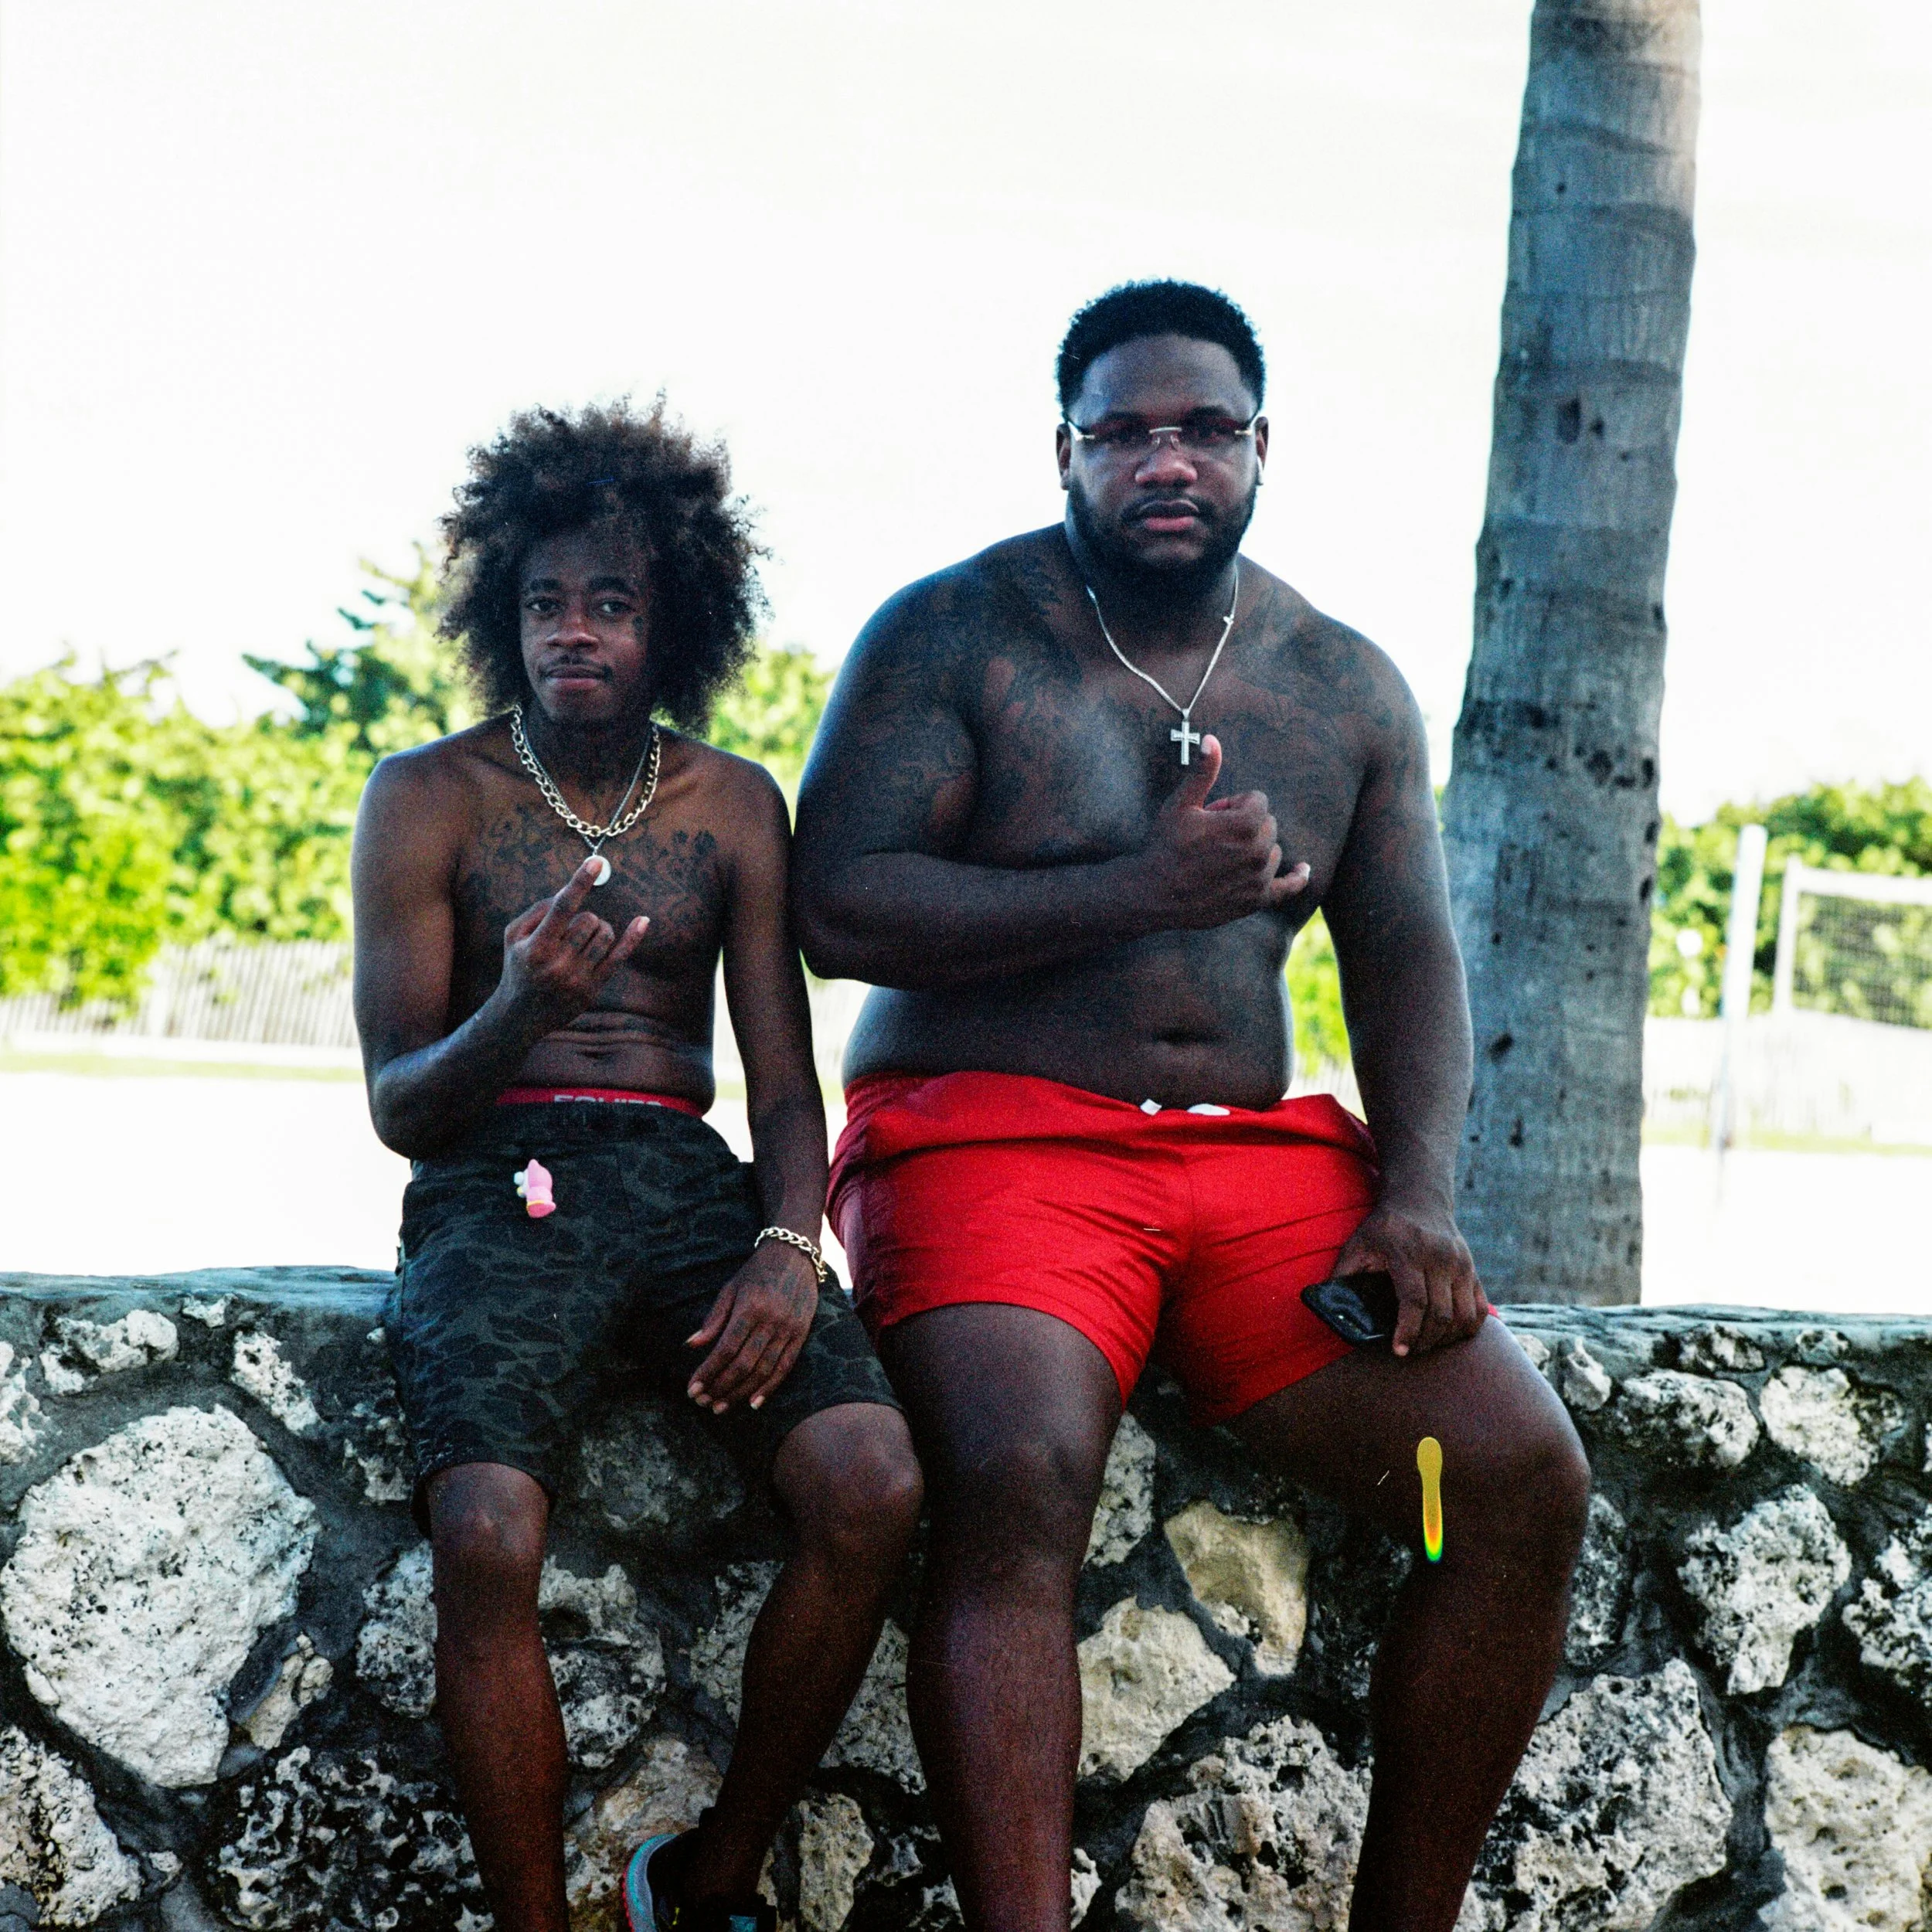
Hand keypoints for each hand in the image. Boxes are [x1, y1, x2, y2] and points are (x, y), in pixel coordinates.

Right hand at [500, 856, 649, 1025]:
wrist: (520, 1015)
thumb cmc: (518, 965)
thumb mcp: (514, 935)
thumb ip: (539, 909)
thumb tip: (571, 889)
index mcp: (536, 946)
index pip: (562, 908)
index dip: (580, 882)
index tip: (596, 861)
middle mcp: (558, 963)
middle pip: (588, 919)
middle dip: (584, 917)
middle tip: (572, 929)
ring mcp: (577, 978)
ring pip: (605, 934)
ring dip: (599, 927)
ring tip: (586, 936)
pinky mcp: (593, 988)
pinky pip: (618, 957)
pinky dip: (632, 937)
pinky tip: (643, 921)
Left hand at [684, 1239, 819, 1413]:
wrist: (795, 1255)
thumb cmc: (757, 1272)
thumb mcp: (730, 1288)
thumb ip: (713, 1319)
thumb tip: (690, 1345)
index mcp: (750, 1308)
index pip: (725, 1349)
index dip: (708, 1372)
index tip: (692, 1389)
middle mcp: (771, 1321)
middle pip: (743, 1364)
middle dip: (720, 1387)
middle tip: (703, 1403)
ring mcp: (788, 1329)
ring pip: (763, 1370)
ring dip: (740, 1393)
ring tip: (721, 1407)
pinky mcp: (801, 1334)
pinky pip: (785, 1367)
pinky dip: (769, 1387)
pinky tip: (753, 1403)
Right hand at [1133, 736, 1311, 929]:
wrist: (1152, 895)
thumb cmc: (1164, 846)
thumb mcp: (1180, 804)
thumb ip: (1203, 771)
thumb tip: (1211, 739)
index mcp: (1245, 824)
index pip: (1258, 800)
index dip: (1233, 804)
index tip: (1211, 814)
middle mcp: (1259, 851)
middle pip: (1267, 824)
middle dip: (1244, 824)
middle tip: (1213, 836)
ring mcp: (1259, 878)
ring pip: (1272, 851)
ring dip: (1255, 848)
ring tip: (1222, 856)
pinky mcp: (1256, 899)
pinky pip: (1287, 888)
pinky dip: (1297, 879)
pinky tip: (1303, 871)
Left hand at [1332, 1194, 1485, 1358]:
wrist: (1419, 1199)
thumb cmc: (1383, 1227)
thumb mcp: (1357, 1244)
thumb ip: (1343, 1274)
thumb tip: (1326, 1305)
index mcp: (1408, 1253)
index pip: (1414, 1300)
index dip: (1408, 1330)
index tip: (1399, 1351)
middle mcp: (1439, 1258)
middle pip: (1441, 1313)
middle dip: (1426, 1340)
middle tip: (1411, 1351)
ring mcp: (1461, 1263)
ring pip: (1464, 1314)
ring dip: (1448, 1338)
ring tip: (1428, 1344)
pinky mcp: (1472, 1268)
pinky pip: (1480, 1306)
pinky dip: (1470, 1326)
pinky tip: (1452, 1335)